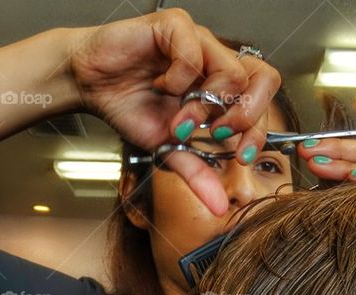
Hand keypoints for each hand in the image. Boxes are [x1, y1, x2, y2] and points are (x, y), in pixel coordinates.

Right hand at [66, 9, 281, 214]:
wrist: (90, 84)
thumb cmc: (130, 106)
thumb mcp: (167, 148)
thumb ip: (196, 173)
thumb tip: (219, 207)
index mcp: (222, 86)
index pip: (263, 103)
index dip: (258, 132)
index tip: (240, 156)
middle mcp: (216, 60)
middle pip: (265, 79)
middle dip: (246, 115)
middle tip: (217, 133)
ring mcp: (200, 40)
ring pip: (233, 70)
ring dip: (205, 105)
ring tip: (179, 117)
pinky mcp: (176, 25)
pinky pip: (194, 54)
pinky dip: (178, 80)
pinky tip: (160, 85)